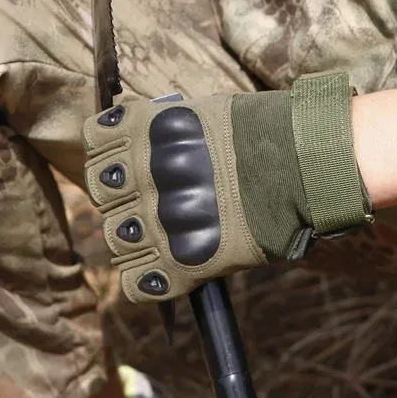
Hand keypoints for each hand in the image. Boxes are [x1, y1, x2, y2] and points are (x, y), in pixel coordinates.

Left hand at [82, 72, 372, 303]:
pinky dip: (148, 280)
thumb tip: (122, 124)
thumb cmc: (255, 132)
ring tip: (163, 234)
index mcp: (142, 132)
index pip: (94, 147)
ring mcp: (158, 221)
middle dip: (122, 199)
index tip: (124, 163)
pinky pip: (137, 284)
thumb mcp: (195, 113)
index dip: (108, 157)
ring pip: (116, 241)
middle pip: (100, 196)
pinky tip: (166, 268)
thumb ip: (153, 126)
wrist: (301, 164)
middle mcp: (141, 174)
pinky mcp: (180, 264)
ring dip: (135, 239)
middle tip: (150, 200)